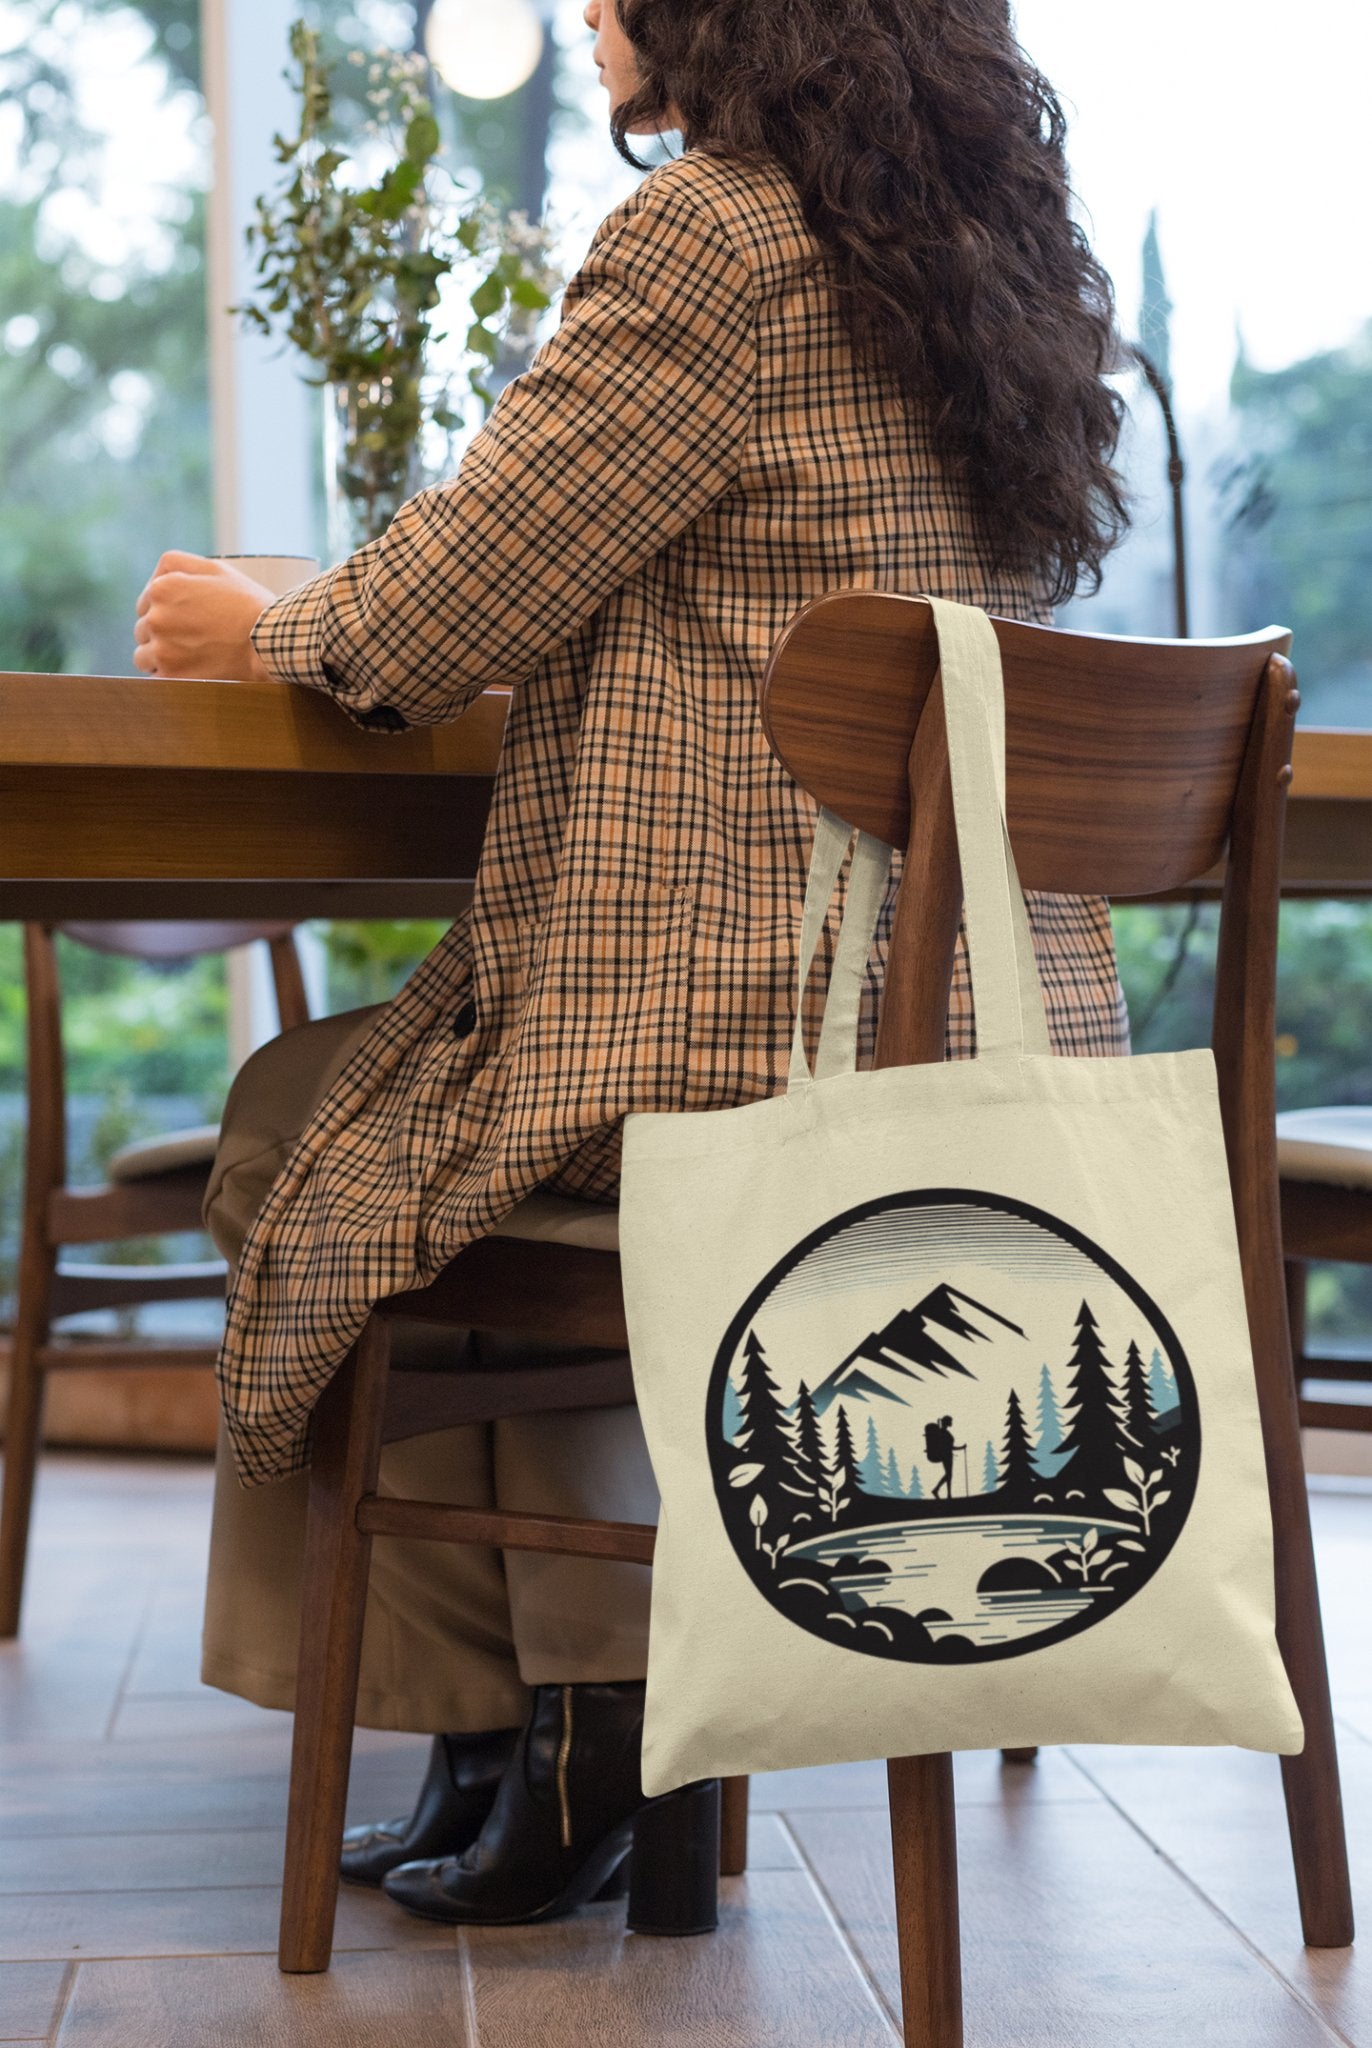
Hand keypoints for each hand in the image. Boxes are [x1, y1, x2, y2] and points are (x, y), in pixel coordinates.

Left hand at [133, 552, 277, 680]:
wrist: (269, 642)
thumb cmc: (248, 605)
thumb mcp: (215, 569)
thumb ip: (177, 565)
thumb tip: (154, 579)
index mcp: (162, 588)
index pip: (146, 602)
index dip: (165, 611)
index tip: (186, 619)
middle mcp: (155, 617)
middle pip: (144, 629)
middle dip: (162, 634)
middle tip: (192, 639)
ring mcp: (161, 649)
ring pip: (143, 656)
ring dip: (160, 658)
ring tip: (189, 658)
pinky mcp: (170, 676)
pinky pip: (155, 679)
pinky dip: (169, 678)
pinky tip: (190, 672)